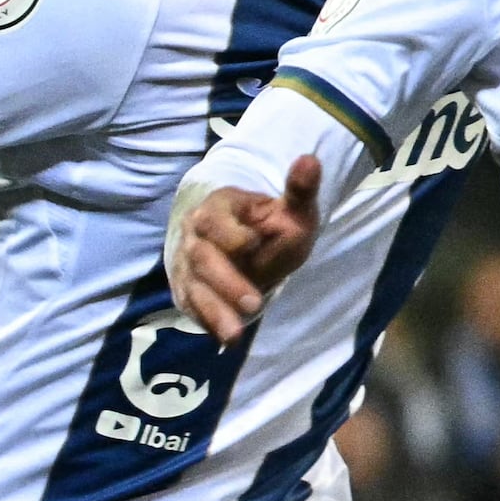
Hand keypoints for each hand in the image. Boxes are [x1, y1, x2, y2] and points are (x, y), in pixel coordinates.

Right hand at [168, 153, 324, 334]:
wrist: (257, 245)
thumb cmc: (276, 226)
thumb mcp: (294, 210)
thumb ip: (300, 190)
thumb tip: (310, 160)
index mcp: (218, 208)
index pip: (216, 221)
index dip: (233, 235)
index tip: (254, 244)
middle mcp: (196, 235)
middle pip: (202, 258)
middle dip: (225, 282)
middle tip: (253, 304)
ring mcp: (189, 263)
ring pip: (193, 287)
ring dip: (213, 310)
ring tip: (234, 335)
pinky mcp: (189, 287)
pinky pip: (192, 305)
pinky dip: (205, 322)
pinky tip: (224, 340)